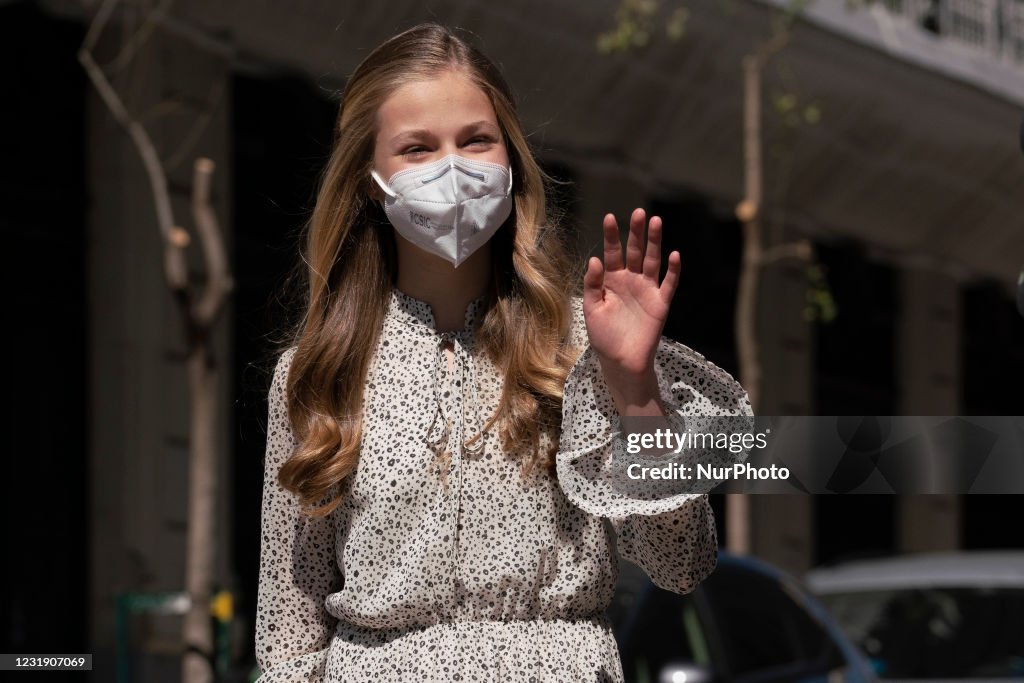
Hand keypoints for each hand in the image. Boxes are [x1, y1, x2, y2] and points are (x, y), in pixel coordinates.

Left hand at [583, 208, 680, 414]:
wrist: (621, 361)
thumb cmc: (603, 336)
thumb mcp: (591, 309)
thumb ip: (592, 285)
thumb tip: (594, 259)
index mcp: (611, 281)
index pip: (612, 253)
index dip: (611, 236)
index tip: (609, 217)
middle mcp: (631, 281)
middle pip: (635, 251)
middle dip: (636, 232)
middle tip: (638, 213)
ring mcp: (647, 290)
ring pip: (653, 261)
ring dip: (655, 243)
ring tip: (656, 222)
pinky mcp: (660, 303)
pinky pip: (669, 284)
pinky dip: (673, 270)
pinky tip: (674, 254)